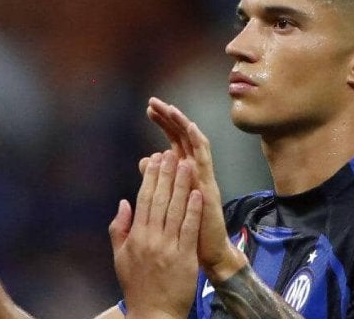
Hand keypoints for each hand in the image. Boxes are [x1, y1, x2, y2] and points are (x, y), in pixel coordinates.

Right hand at [110, 151, 203, 318]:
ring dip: (182, 185)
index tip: (154, 160)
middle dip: (166, 174)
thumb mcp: (119, 257)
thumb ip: (119, 228)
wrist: (154, 313)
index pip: (143, 200)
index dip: (150, 178)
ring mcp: (168, 247)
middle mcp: (151, 238)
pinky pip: (189, 228)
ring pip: (176, 209)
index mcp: (135, 236)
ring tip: (186, 164)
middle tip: (171, 154)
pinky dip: (194, 209)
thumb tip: (123, 203)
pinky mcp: (185, 256)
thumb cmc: (137, 286)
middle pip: (159, 199)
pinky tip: (198, 193)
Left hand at [145, 97, 247, 281]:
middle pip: (182, 136)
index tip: (148, 109)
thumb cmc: (187, 229)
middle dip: (169, 118)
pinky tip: (190, 127)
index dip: (162, 124)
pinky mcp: (209, 184)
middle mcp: (194, 170)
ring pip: (194, 142)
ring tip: (169, 108)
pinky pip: (205, 159)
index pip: (171, 140)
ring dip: (182, 124)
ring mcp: (202, 176)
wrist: (206, 251)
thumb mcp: (166, 199)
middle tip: (154, 102)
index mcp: (182, 172)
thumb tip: (144, 160)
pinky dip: (198, 141)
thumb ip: (156, 179)